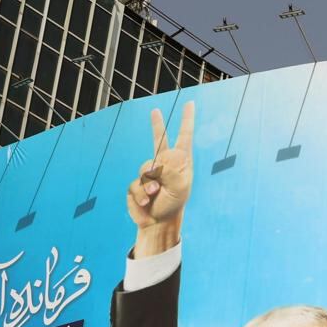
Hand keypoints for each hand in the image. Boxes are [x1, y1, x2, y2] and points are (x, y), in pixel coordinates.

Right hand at [127, 102, 194, 252]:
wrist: (158, 222)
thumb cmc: (173, 204)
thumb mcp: (179, 187)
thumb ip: (174, 169)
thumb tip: (166, 153)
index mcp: (180, 163)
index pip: (184, 137)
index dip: (187, 121)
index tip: (190, 104)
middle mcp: (165, 164)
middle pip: (158, 140)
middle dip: (156, 125)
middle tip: (155, 111)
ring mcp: (150, 172)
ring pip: (144, 168)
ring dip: (149, 183)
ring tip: (155, 194)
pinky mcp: (137, 182)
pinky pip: (136, 183)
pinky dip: (141, 193)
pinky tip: (147, 201)